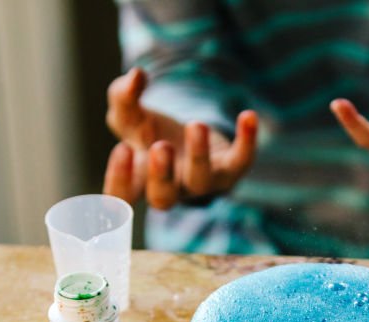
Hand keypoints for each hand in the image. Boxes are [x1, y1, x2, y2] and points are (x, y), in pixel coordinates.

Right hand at [103, 68, 257, 208]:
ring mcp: (201, 183)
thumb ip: (123, 98)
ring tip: (196, 124)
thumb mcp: (132, 115)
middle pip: (163, 198)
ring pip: (201, 181)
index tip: (123, 149)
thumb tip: (135, 76)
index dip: (121, 180)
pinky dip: (246, 140)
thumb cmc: (151, 134)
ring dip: (198, 154)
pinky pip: (241, 161)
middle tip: (160, 147)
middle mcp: (170, 188)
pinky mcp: (230, 170)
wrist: (189, 139)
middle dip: (161, 175)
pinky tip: (247, 116)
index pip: (124, 195)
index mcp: (139, 180)